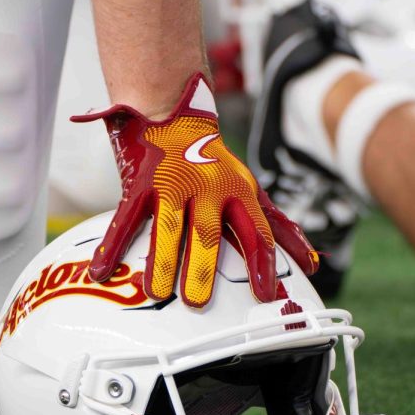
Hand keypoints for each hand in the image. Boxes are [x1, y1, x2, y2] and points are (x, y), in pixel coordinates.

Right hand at [71, 73, 318, 306]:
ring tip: (155, 292)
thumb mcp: (251, 190)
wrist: (173, 114)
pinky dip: (112, 246)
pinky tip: (102, 272)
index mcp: (238, 194)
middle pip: (206, 233)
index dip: (262, 265)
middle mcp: (207, 190)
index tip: (266, 296)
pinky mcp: (140, 185)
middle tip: (196, 301)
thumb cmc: (214, 163)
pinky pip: (125, 219)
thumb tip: (312, 262)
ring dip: (160, 261)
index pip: (256, 233)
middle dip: (201, 267)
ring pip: (167, 227)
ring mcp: (172, 186)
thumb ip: (278, 226)